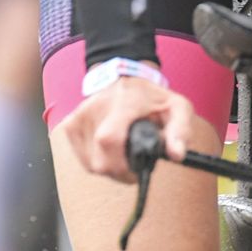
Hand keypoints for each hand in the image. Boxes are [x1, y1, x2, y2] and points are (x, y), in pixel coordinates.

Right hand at [58, 74, 194, 183]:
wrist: (122, 79)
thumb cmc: (151, 98)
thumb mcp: (176, 107)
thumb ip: (180, 130)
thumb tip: (176, 155)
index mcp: (123, 102)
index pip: (109, 139)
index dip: (123, 165)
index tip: (137, 169)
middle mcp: (96, 107)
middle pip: (100, 161)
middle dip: (121, 171)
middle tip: (134, 162)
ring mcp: (79, 117)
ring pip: (91, 165)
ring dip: (110, 167)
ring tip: (123, 152)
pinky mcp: (70, 126)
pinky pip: (83, 160)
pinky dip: (98, 161)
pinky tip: (109, 151)